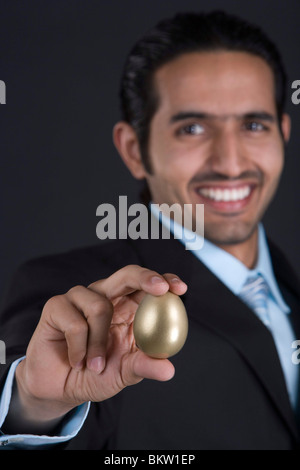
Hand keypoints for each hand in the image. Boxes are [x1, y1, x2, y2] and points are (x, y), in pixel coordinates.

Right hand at [15, 265, 186, 424]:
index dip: (165, 280)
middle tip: (161, 289)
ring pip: (100, 306)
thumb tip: (169, 370)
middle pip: (127, 274)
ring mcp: (80, 298)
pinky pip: (75, 323)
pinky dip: (79, 349)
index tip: (180, 289)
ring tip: (96, 365)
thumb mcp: (124, 373)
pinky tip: (77, 361)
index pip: (149, 285)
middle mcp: (106, 295)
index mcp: (127, 307)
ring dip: (100, 343)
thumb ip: (143, 367)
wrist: (59, 387)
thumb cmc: (96, 374)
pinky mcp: (57, 305)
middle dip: (146, 278)